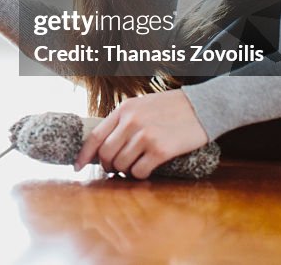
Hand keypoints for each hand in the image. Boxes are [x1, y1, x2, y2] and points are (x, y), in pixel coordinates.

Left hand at [73, 89, 207, 179]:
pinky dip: (140, 175)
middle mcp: (131, 122)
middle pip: (106, 154)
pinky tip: (147, 169)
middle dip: (108, 167)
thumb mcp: (141, 105)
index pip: (95, 136)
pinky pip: (139, 171)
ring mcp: (145, 135)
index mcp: (124, 109)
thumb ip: (123, 121)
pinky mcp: (160, 149)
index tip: (77, 166)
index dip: (84, 154)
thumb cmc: (171, 108)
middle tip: (115, 170)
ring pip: (122, 165)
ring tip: (134, 168)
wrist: (202, 107)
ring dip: (125, 172)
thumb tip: (105, 145)